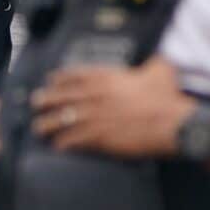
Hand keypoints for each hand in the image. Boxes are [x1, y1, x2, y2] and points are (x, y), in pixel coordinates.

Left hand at [31, 56, 194, 157]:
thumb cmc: (168, 97)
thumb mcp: (160, 71)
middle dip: (46, 100)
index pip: (74, 75)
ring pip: (62, 120)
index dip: (59, 78)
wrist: (173, 123)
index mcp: (105, 77)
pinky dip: (63, 144)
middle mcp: (94, 95)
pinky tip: (57, 147)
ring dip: (48, 124)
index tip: (49, 81)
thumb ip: (153, 64)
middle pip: (61, 97)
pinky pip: (74, 140)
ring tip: (39, 128)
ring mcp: (94, 116)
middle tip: (35, 104)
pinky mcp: (99, 137)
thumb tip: (159, 61)